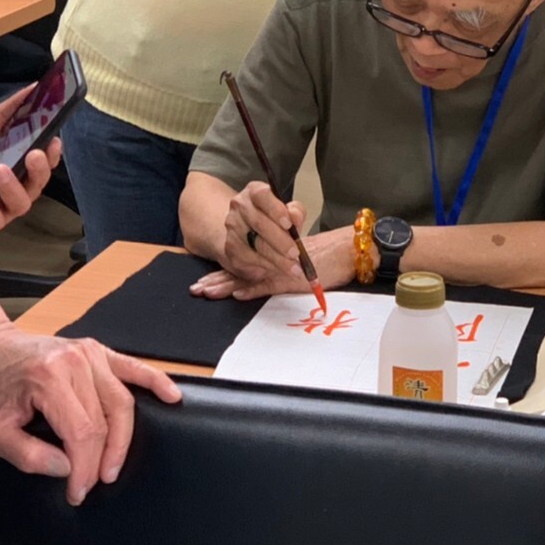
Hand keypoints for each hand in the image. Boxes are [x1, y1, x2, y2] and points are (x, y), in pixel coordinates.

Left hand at [0, 85, 63, 230]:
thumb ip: (11, 108)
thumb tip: (33, 87)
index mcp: (27, 166)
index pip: (48, 163)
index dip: (54, 154)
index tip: (53, 141)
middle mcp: (22, 187)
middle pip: (39, 184)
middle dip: (39, 170)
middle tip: (32, 154)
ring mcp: (6, 205)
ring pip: (21, 203)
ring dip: (13, 187)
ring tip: (0, 170)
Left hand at [0, 322, 180, 504]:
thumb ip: (28, 456)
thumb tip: (66, 467)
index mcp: (48, 377)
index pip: (82, 432)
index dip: (84, 468)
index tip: (77, 490)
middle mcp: (74, 360)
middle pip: (107, 419)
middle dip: (102, 459)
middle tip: (91, 484)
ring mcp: (90, 353)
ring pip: (123, 401)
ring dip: (124, 438)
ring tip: (113, 465)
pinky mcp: (98, 351)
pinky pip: (134, 368)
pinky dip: (155, 382)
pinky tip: (172, 397)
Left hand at [190, 227, 356, 300]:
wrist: (348, 250)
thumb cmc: (329, 256)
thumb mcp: (302, 260)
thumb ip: (286, 265)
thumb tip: (266, 282)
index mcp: (272, 257)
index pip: (244, 264)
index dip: (223, 272)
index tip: (205, 280)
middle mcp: (273, 261)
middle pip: (239, 270)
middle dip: (216, 279)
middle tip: (196, 288)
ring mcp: (280, 270)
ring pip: (247, 276)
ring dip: (225, 284)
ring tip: (205, 291)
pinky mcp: (291, 279)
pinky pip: (268, 284)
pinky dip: (252, 289)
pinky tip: (236, 293)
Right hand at [217, 181, 306, 281]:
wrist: (247, 235)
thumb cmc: (272, 221)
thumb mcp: (287, 212)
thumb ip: (295, 212)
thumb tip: (295, 216)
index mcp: (254, 192)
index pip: (262, 195)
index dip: (275, 209)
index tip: (289, 224)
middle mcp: (240, 206)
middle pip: (259, 223)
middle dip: (281, 241)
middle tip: (296, 253)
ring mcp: (233, 227)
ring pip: (256, 244)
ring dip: (277, 258)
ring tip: (293, 267)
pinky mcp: (230, 248)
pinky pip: (250, 259)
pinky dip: (268, 266)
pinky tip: (279, 269)